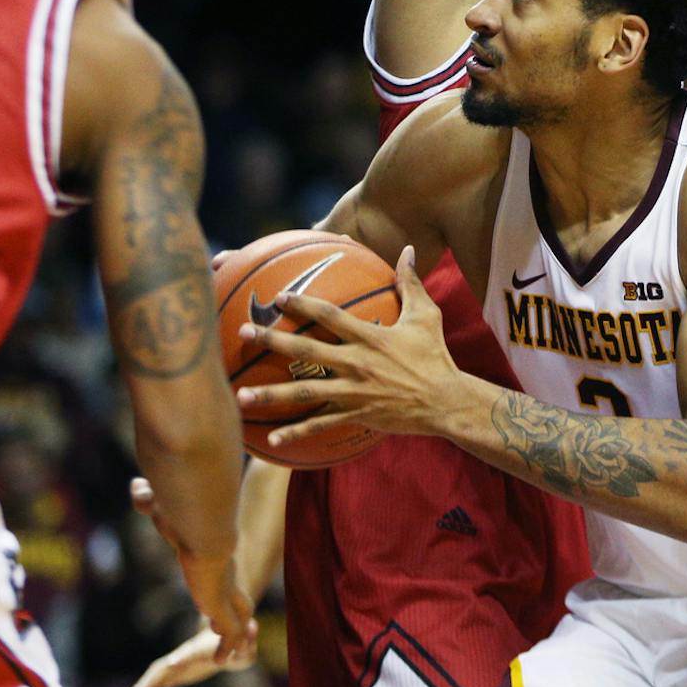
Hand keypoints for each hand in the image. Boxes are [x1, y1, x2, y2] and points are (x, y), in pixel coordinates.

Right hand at [119, 626, 253, 686]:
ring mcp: (176, 665)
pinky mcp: (175, 673)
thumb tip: (254, 629)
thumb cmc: (238, 640)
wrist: (224, 636)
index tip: (172, 665)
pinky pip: (155, 685)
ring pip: (154, 679)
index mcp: (201, 649)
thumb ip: (249, 639)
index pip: (191, 654)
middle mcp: (184, 656)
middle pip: (163, 670)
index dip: (183, 659)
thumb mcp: (247, 640)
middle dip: (148, 684)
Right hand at [128, 478, 257, 667]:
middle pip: (235, 593)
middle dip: (237, 606)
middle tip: (237, 621)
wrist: (205, 530)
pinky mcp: (224, 609)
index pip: (222, 571)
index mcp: (213, 555)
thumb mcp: (162, 511)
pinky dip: (227, 646)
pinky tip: (223, 660)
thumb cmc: (183, 518)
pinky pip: (230, 633)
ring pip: (237, 614)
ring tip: (230, 649)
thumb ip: (149, 501)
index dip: (224, 581)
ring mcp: (226, 592)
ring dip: (235, 629)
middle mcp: (222, 574)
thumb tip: (135, 485)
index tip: (225, 590)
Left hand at [233, 246, 458, 446]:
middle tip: (242, 333)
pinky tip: (271, 438)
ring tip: (239, 396)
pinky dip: (296, 432)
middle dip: (271, 341)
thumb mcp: (427, 316)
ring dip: (271, 395)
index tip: (278, 296)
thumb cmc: (435, 357)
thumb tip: (409, 249)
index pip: (330, 316)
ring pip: (305, 393)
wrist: (446, 402)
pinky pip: (321, 425)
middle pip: (306, 350)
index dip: (303, 304)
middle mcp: (356, 364)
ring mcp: (353, 392)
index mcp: (370, 338)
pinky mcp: (356, 415)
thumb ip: (412, 282)